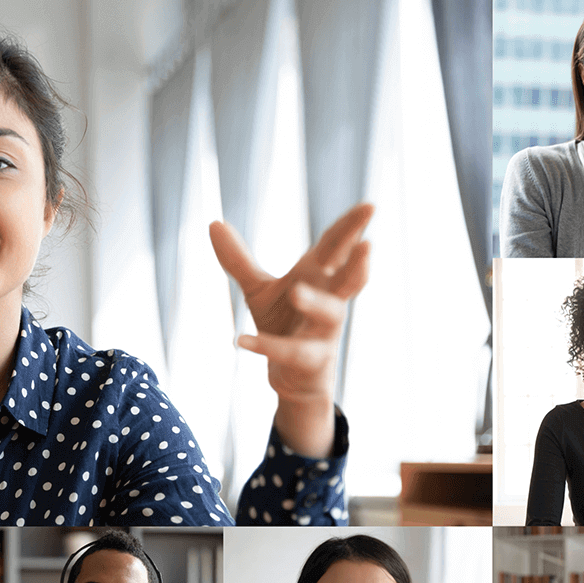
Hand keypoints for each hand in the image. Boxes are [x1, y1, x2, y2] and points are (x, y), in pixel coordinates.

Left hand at [209, 203, 373, 457]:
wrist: (290, 376)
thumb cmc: (284, 323)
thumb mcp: (259, 288)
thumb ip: (238, 259)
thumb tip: (214, 222)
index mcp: (319, 278)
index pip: (336, 247)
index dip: (351, 228)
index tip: (370, 206)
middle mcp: (330, 302)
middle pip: (350, 279)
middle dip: (359, 263)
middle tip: (368, 245)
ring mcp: (324, 333)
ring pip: (329, 315)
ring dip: (315, 303)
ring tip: (296, 291)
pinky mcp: (310, 361)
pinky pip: (291, 352)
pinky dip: (265, 345)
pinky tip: (240, 340)